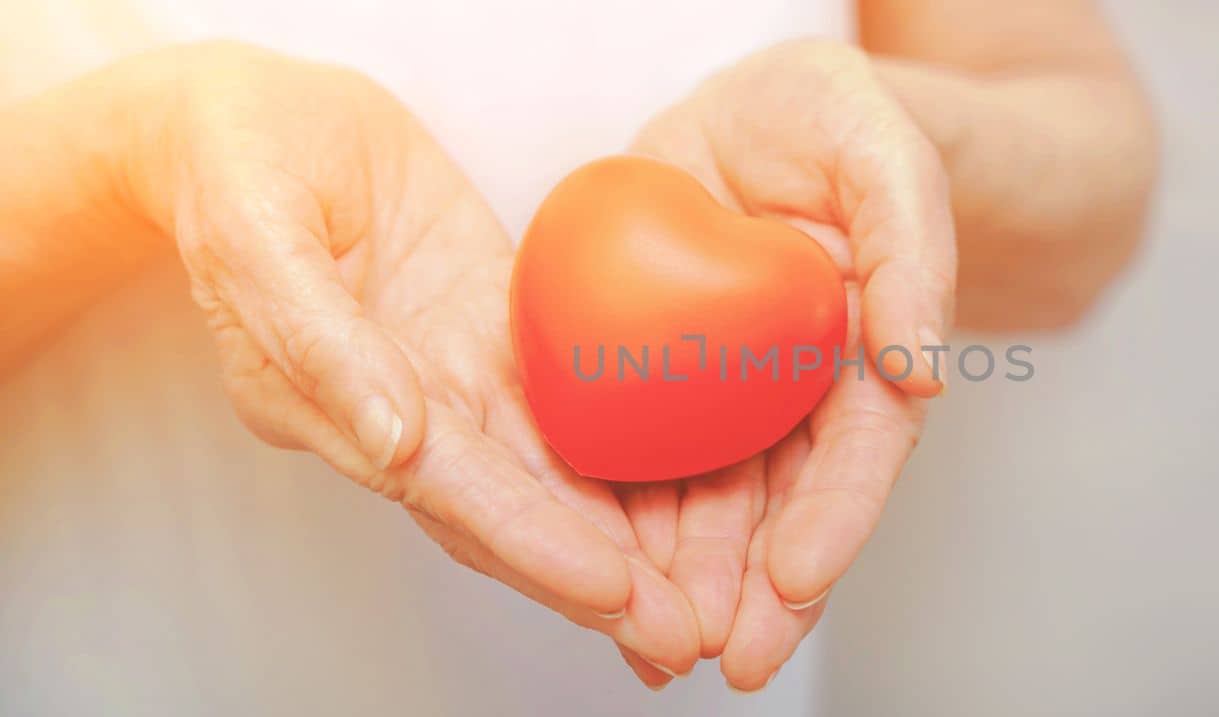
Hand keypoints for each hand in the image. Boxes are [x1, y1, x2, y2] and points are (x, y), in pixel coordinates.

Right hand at [122, 42, 700, 674]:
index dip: (536, 547)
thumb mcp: (257, 234)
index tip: (614, 594)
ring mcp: (457, 376)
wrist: (257, 118)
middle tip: (682, 636)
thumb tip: (395, 440)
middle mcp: (406, 412)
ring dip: (622, 541)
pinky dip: (624, 457)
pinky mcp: (498, 334)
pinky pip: (570, 406)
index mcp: (334, 406)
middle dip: (597, 581)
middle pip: (514, 512)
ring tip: (698, 598)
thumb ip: (321, 343)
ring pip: (551, 476)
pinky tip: (684, 495)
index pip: (453, 495)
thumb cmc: (238, 165)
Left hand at [621, 39, 957, 688]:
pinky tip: (604, 577)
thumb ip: (910, 252)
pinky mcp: (662, 380)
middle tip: (727, 657)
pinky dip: (628, 522)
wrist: (756, 117)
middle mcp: (804, 394)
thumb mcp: (885, 155)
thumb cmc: (837, 123)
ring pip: (715, 503)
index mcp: (868, 356)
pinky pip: (645, 457)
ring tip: (660, 646)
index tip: (797, 583)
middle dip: (761, 592)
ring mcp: (732, 395)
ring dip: (693, 581)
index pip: (862, 452)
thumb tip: (922, 369)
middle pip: (788, 505)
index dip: (835, 521)